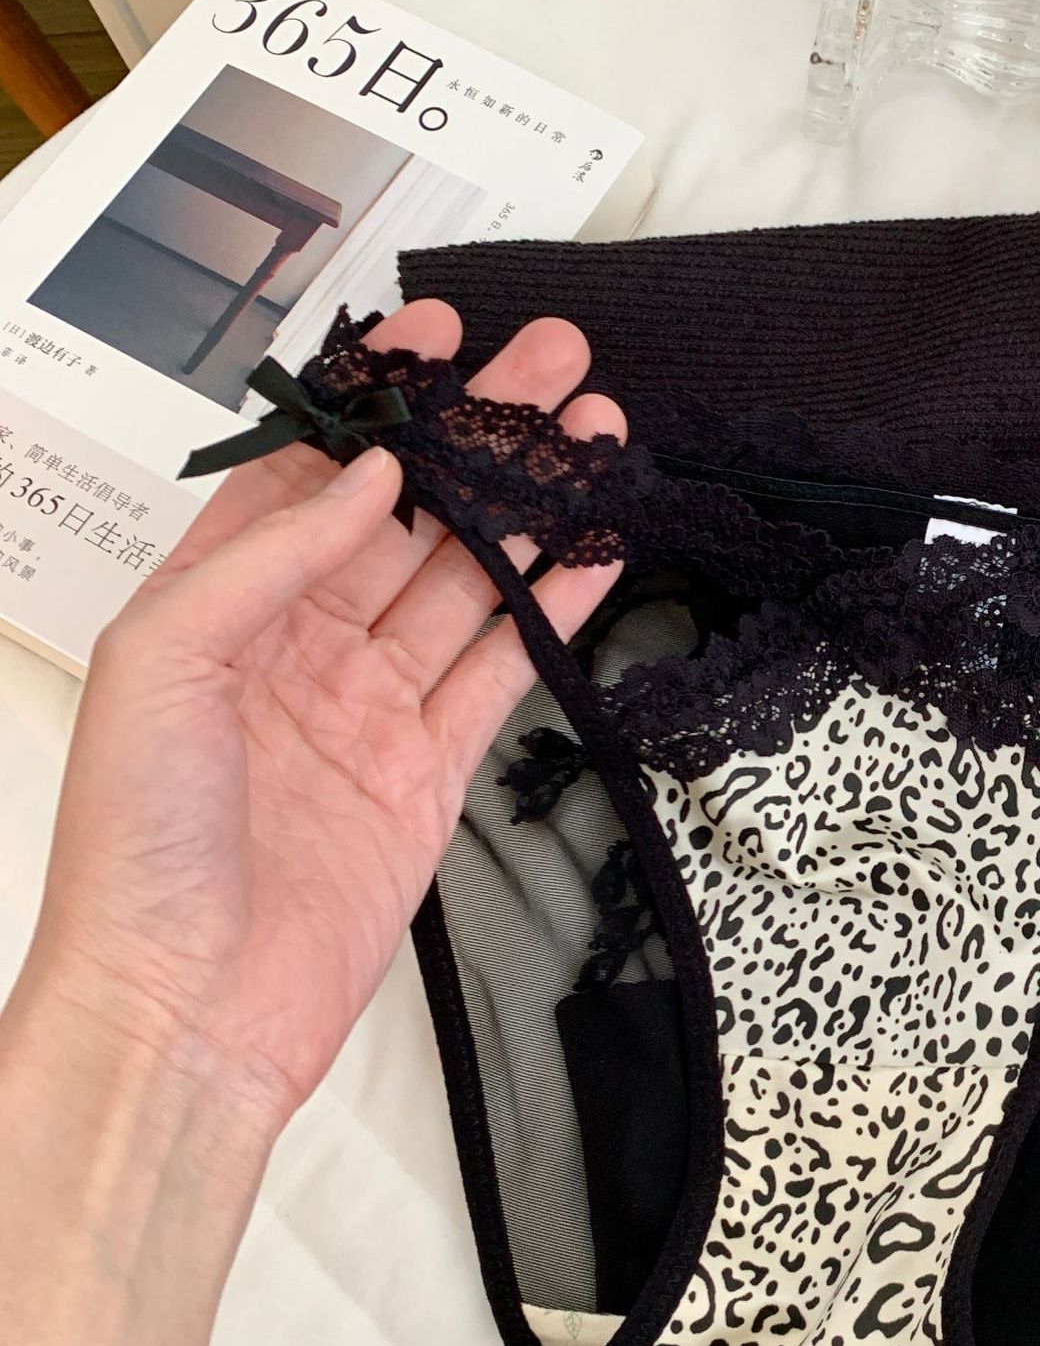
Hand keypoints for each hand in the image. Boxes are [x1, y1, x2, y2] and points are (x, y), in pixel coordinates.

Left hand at [15, 299, 624, 1127]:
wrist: (189, 1007)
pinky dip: (554, 610)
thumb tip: (369, 475)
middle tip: (554, 366)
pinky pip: (501, 670)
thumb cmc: (137, 844)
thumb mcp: (164, 661)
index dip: (382, 404)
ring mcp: (372, 704)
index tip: (443, 338)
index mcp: (220, 604)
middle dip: (483, 439)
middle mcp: (301, 642)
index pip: (312, 475)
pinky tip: (595, 550)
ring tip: (596, 437)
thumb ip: (268, 556)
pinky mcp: (431, 768)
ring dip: (534, 510)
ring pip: (469, 582)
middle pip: (411, 516)